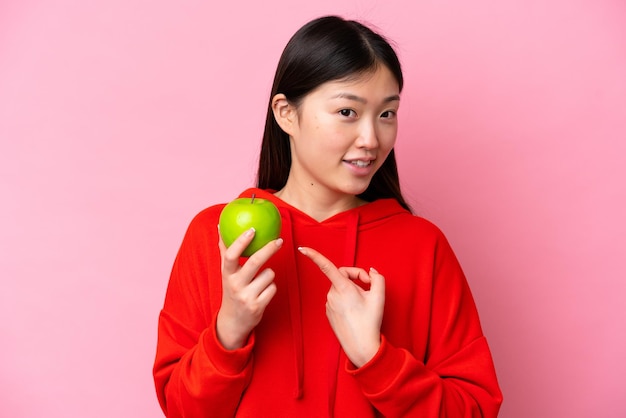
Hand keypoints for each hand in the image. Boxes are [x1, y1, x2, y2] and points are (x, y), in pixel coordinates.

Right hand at [216, 227, 282, 349]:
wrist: (233, 321)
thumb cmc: (232, 290)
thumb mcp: (225, 272)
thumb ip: (224, 249)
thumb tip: (220, 225)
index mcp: (227, 274)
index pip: (231, 255)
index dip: (241, 241)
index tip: (252, 229)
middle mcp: (235, 285)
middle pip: (255, 262)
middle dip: (269, 248)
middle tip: (279, 240)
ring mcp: (247, 296)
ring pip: (269, 275)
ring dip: (269, 275)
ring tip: (260, 281)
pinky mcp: (258, 306)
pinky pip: (273, 288)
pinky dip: (271, 287)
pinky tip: (263, 292)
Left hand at [298, 246, 384, 366]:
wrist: (361, 346)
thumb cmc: (370, 321)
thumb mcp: (380, 297)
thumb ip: (378, 278)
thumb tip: (371, 272)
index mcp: (343, 288)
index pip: (326, 266)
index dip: (314, 255)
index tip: (302, 249)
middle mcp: (332, 294)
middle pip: (342, 275)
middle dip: (356, 277)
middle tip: (369, 286)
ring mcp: (329, 304)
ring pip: (341, 288)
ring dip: (352, 290)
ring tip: (363, 303)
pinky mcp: (329, 313)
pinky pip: (337, 299)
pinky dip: (346, 299)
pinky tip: (355, 311)